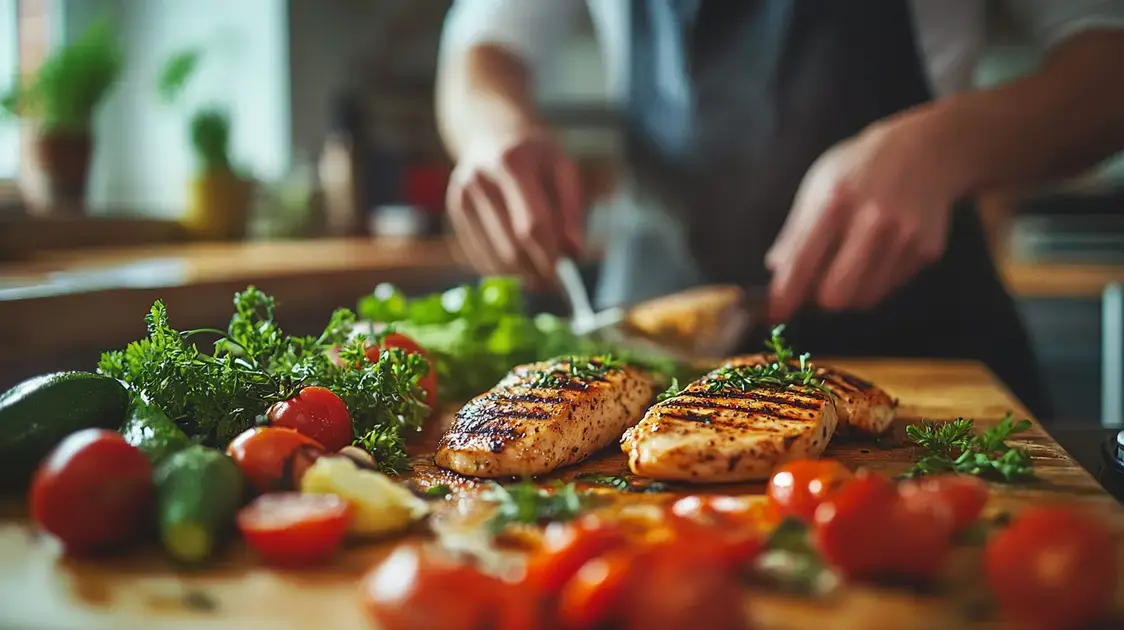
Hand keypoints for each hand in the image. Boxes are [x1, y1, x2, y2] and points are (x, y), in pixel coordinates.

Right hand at [446, 127, 582, 285]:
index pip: (532, 224)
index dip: (549, 254)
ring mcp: (462, 196)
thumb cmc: (535, 152)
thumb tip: (576, 251)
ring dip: (517, 275)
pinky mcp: (454, 210)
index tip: (563, 273)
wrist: (491, 131)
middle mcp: (480, 179)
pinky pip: (476, 253)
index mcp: (512, 163)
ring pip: (491, 256)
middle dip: (534, 270)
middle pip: (510, 245)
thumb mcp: (563, 168)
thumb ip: (573, 209)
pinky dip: (497, 268)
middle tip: (552, 283)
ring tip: (536, 276)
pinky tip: (515, 267)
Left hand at [765, 112, 965, 321]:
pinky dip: (874, 281)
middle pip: (836, 296)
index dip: (785, 295)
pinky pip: (889, 287)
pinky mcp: (927, 251)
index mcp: (836, 201)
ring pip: (864, 299)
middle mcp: (874, 221)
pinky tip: (876, 253)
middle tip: (814, 285)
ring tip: (846, 265)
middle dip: (818, 300)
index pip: (803, 263)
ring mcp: (905, 238)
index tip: (774, 312)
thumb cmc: (860, 168)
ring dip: (847, 293)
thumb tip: (776, 271)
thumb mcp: (818, 186)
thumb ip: (795, 233)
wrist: (926, 151)